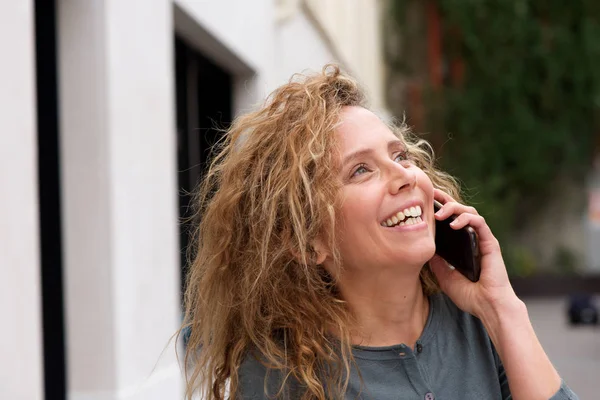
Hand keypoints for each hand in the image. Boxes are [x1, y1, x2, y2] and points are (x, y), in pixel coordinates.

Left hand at [429, 189, 517, 317]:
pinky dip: (467, 219)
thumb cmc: (470, 296)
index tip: (425, 199)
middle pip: (460, 210)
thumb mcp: (445, 277)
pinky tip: (454, 224)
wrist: (488, 307)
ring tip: (439, 214)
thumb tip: (424, 249)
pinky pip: (479, 223)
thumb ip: (436, 263)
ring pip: (470, 211)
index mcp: (463, 245)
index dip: (440, 207)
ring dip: (454, 208)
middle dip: (445, 199)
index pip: (451, 220)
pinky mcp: (490, 243)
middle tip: (431, 194)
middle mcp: (473, 239)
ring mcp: (482, 239)